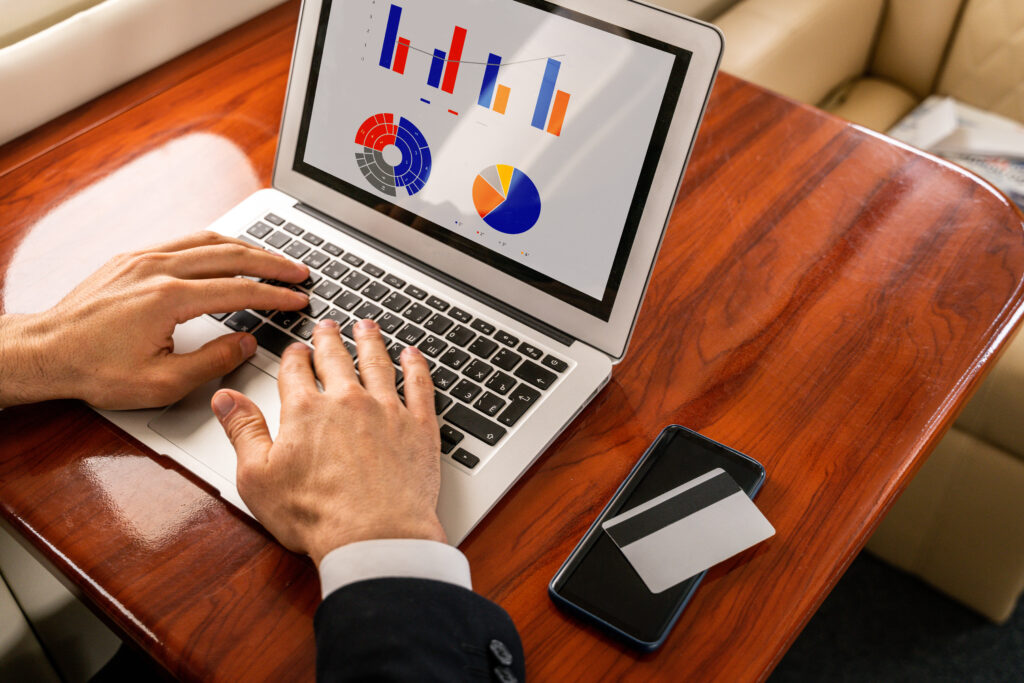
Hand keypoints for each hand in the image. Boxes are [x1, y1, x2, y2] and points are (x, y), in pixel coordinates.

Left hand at [0, 231, 308, 408]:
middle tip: (300, 272)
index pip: (238, 290)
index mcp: (167, 298)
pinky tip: (229, 252)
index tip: (298, 299)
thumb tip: (246, 343)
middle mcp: (157, 268)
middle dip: (272, 262)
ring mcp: (143, 258)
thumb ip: (212, 362)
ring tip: (274, 259)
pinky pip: (185, 241)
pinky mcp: (132, 258)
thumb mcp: (161, 383)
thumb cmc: (94, 370)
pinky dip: (217, 245)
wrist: (44, 352)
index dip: (274, 296)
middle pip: (231, 255)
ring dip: (248, 247)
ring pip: (208, 241)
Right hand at [212, 318, 445, 565]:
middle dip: (329, 339)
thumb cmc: (316, 516)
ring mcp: (386, 410)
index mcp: (306, 411)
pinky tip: (414, 355)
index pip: (295, 370)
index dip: (293, 356)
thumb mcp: (258, 478)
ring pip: (377, 363)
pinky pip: (419, 385)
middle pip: (336, 358)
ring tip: (367, 327)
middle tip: (329, 325)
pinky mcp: (418, 427)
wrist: (375, 536)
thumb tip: (225, 399)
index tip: (295, 349)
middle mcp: (347, 401)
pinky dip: (416, 366)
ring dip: (370, 341)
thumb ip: (243, 431)